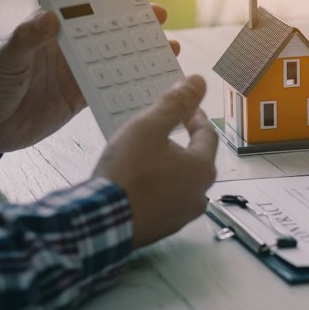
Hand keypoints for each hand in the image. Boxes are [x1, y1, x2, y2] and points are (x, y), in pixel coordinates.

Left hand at [0, 5, 179, 153]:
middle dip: (136, 27)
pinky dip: (131, 85)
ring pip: (116, 60)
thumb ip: (26, 39)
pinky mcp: (79, 98)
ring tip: (168, 52)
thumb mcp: (5, 60)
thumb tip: (50, 17)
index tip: (138, 0)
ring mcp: (76, 74)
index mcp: (51, 33)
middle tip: (163, 22)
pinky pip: (111, 88)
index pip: (86, 12)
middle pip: (108, 33)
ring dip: (140, 56)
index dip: (112, 5)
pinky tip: (151, 84)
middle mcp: (68, 50)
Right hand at [93, 75, 218, 248]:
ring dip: (169, 168)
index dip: (195, 117)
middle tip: (163, 131)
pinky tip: (137, 182)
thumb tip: (198, 81)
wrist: (101, 222)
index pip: (207, 135)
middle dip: (182, 143)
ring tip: (147, 156)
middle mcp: (199, 195)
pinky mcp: (162, 228)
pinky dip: (156, 188)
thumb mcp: (149, 127)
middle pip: (196, 160)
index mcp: (202, 169)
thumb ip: (175, 103)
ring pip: (181, 182)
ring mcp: (182, 215)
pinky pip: (165, 201)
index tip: (185, 109)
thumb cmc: (127, 173)